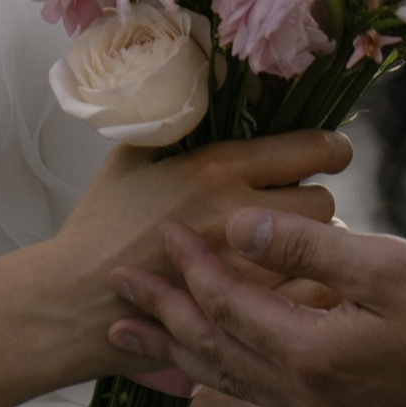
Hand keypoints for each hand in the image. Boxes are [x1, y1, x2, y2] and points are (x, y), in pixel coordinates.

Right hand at [25, 129, 350, 383]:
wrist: (74, 299)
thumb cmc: (101, 223)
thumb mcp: (133, 155)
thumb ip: (179, 124)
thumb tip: (215, 89)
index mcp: (215, 170)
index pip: (311, 148)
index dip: (330, 149)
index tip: (327, 154)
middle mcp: (237, 217)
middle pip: (323, 201)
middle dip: (315, 200)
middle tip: (297, 204)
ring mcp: (245, 272)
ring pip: (319, 254)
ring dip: (312, 248)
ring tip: (289, 247)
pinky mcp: (244, 316)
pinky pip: (306, 297)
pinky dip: (304, 289)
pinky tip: (282, 284)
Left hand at [109, 207, 405, 406]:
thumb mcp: (387, 267)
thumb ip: (306, 249)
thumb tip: (239, 220)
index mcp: (311, 354)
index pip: (230, 304)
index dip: (192, 264)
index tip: (162, 229)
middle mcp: (304, 392)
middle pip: (214, 349)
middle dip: (164, 313)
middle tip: (115, 284)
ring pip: (230, 377)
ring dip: (179, 349)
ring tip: (135, 334)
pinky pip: (257, 392)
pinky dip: (220, 373)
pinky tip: (208, 365)